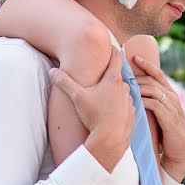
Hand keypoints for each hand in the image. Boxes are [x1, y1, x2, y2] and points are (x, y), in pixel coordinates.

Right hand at [49, 47, 133, 171]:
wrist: (110, 139)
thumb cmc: (94, 116)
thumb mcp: (77, 97)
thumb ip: (65, 82)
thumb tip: (52, 71)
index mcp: (113, 80)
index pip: (116, 58)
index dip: (113, 50)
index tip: (110, 45)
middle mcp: (124, 88)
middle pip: (118, 75)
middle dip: (110, 73)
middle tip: (102, 71)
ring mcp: (130, 101)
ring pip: (122, 91)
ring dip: (114, 90)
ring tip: (103, 94)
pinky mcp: (131, 113)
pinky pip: (125, 104)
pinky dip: (119, 104)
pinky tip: (110, 109)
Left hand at [131, 55, 184, 180]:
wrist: (181, 151)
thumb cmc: (167, 133)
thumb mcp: (161, 114)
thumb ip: (152, 103)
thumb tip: (134, 95)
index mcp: (170, 95)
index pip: (159, 74)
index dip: (147, 65)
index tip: (134, 57)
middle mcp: (172, 98)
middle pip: (153, 80)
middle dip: (137, 75)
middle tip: (122, 72)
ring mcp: (172, 107)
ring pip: (153, 90)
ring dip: (137, 87)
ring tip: (124, 85)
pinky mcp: (169, 118)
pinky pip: (154, 104)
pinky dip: (143, 100)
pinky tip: (132, 101)